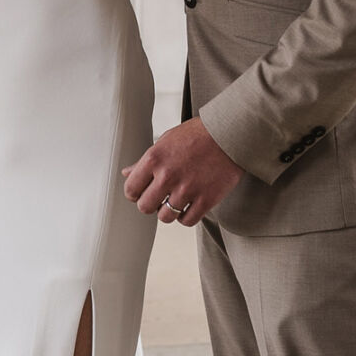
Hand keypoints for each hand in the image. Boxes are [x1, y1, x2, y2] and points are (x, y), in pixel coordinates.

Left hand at [121, 117, 242, 226]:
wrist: (229, 134)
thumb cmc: (196, 135)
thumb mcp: (165, 141)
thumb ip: (144, 161)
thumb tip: (126, 173)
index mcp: (154, 158)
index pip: (131, 190)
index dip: (135, 193)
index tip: (143, 191)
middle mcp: (168, 175)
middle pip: (145, 207)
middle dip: (150, 204)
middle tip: (159, 197)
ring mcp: (187, 189)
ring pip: (165, 217)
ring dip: (168, 211)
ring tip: (176, 200)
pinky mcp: (206, 199)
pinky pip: (187, 221)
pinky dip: (186, 216)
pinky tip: (189, 205)